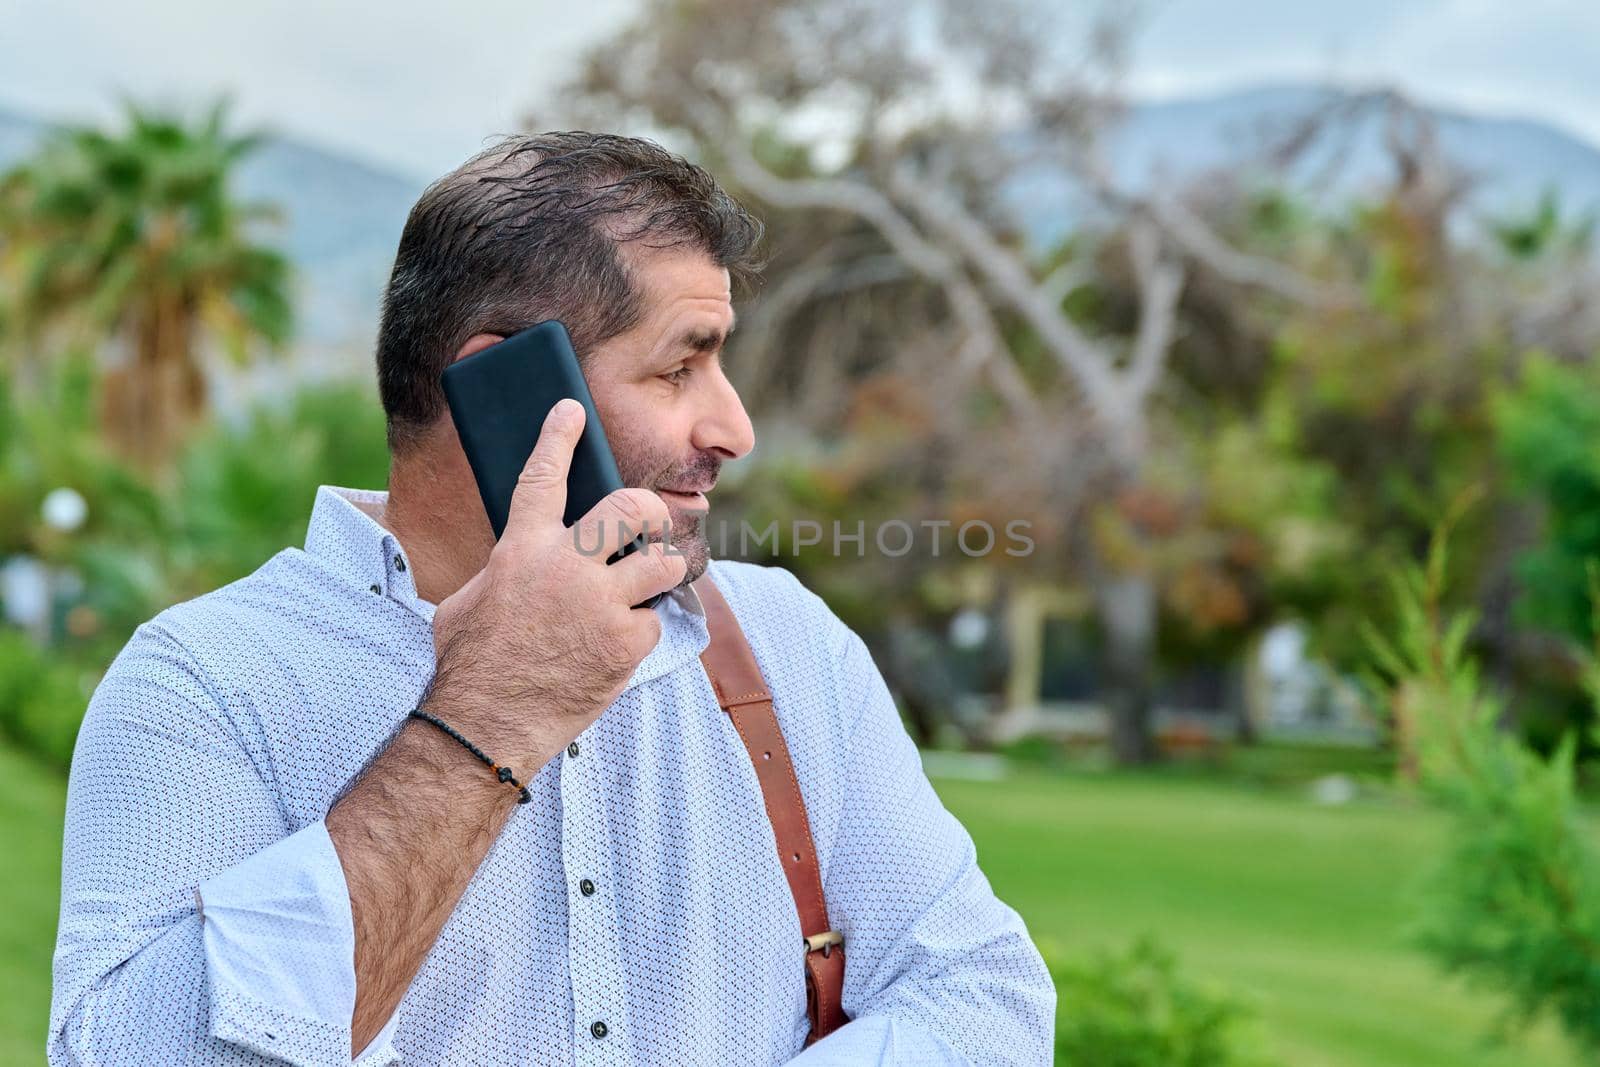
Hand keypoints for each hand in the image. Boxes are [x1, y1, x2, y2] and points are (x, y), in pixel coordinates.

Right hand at [424, 398, 686, 774]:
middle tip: (651, 525)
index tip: (571, 409)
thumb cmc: (469, 666)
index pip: (542, 477)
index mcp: (521, 549)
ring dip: (661, 573)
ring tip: (649, 585)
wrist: (483, 727)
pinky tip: (616, 647)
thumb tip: (524, 560)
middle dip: (651, 511)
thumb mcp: (470, 601)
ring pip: (663, 565)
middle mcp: (565, 567)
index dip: (558, 437)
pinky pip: (652, 622)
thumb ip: (507, 569)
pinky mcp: (625, 643)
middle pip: (631, 509)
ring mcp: (601, 604)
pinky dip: (639, 633)